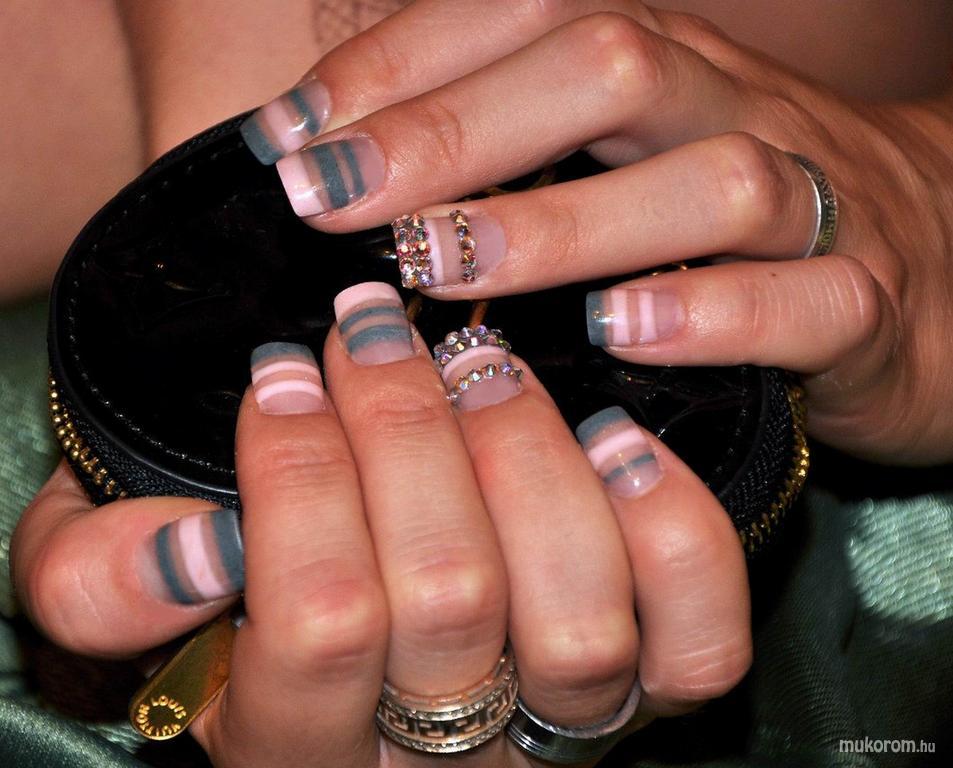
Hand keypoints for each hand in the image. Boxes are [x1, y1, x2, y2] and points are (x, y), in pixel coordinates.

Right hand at [12, 282, 748, 765]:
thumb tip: (194, 545)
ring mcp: (557, 731)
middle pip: (452, 598)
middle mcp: (439, 759)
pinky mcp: (649, 692)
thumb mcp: (116, 592)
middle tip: (376, 331)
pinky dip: (666, 530)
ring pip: (579, 621)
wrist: (356, 637)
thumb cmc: (233, 595)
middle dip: (408, 431)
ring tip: (479, 362)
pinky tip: (614, 438)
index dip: (303, 475)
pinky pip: (694, 641)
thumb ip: (97, 582)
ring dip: (526, 458)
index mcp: (296, 743)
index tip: (287, 370)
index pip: (317, 625)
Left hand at [242, 0, 952, 465]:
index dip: (400, 64)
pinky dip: (712, 315)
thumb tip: (362, 176)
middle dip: (455, 128)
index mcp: (662, 72)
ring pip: (711, 180)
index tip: (291, 137)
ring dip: (564, 223)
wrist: (933, 261)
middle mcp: (733, 111)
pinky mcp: (865, 305)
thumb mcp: (626, 159)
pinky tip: (618, 335)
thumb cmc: (735, 226)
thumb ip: (520, 152)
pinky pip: (807, 301)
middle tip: (332, 196)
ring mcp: (814, 207)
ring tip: (447, 270)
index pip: (527, 14)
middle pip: (611, 67)